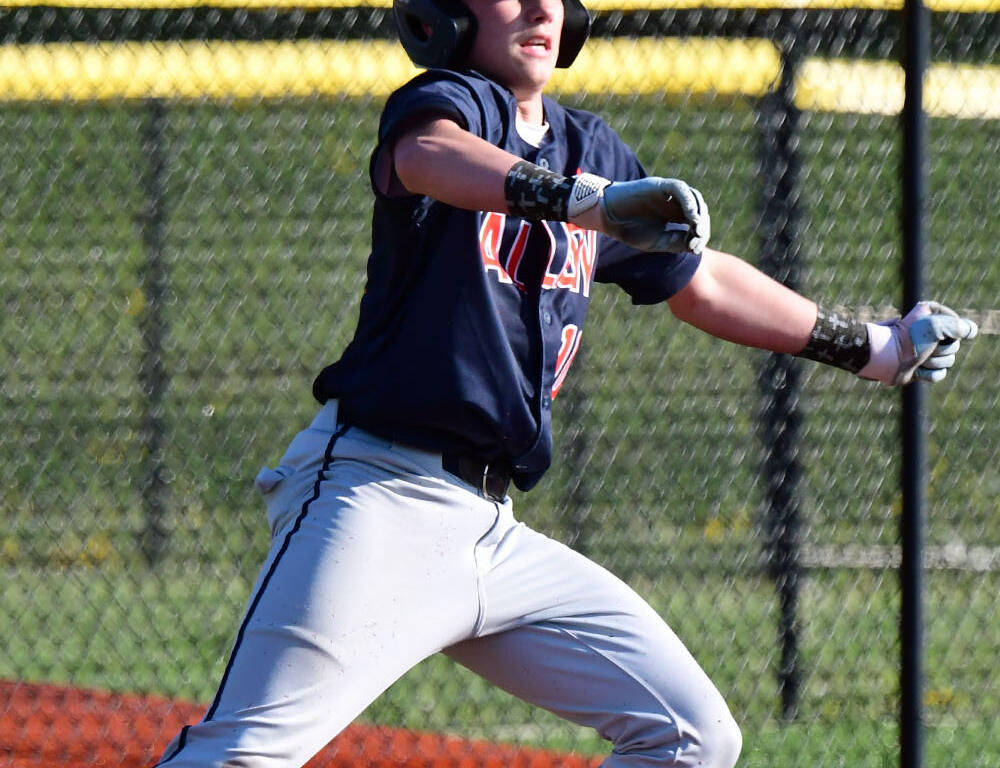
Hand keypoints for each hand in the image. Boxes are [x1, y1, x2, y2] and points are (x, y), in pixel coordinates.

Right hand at [569, 174, 709, 253]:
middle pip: (698, 209)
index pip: (696, 222)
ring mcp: (668, 193)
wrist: (607, 217)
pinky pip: (680, 189)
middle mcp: (674, 202)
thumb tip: (696, 245)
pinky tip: (691, 216)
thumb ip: (676, 242)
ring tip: (697, 228)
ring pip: (693, 197)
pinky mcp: (659, 185)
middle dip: (702, 224)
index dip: (700, 235)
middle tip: (698, 238)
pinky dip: (688, 201)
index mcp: (675, 215)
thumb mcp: (657, 241)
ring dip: (698, 213)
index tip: (694, 248)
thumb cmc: (629, 229)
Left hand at [859, 301, 977, 385]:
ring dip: (933, 363)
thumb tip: (971, 331)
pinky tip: (916, 370)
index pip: (959, 325)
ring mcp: (926, 351)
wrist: (885, 359)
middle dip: (940, 351)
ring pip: (948, 361)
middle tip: (923, 348)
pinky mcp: (921, 368)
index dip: (950, 331)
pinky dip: (928, 374)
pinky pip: (939, 375)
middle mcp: (931, 333)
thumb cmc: (908, 339)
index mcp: (933, 317)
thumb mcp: (935, 327)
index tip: (934, 330)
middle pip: (955, 346)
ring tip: (917, 360)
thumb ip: (958, 326)